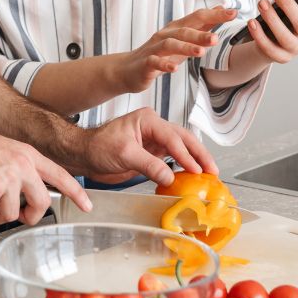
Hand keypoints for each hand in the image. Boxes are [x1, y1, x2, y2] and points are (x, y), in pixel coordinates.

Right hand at [0, 129, 91, 225]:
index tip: (86, 205)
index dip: (76, 193)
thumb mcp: (6, 151)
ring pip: (11, 214)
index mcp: (28, 155)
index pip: (60, 175)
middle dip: (30, 217)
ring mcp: (7, 177)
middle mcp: (22, 165)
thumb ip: (21, 170)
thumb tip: (28, 194)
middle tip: (18, 217)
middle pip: (41, 203)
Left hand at [81, 107, 217, 185]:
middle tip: (212, 170)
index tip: (196, 170)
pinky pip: (173, 158)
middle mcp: (154, 127)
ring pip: (182, 147)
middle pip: (184, 138)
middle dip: (200, 154)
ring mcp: (155, 140)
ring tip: (209, 174)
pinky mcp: (153, 152)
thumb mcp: (124, 154)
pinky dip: (184, 167)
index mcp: (148, 120)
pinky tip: (192, 176)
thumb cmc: (98, 146)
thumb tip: (170, 177)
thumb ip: (148, 165)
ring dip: (195, 160)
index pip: (172, 137)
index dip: (186, 154)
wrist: (85, 155)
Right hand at [119, 7, 235, 92]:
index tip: (234, 13)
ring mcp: (154, 49)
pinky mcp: (146, 64)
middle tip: (217, 39)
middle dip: (201, 33)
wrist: (128, 69)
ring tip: (200, 53)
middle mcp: (165, 35)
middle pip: (185, 30)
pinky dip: (165, 65)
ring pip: (171, 44)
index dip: (215, 15)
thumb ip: (202, 26)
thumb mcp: (183, 40)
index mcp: (176, 28)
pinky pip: (155, 62)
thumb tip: (221, 10)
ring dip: (186, 47)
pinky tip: (174, 69)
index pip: (197, 18)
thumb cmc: (160, 54)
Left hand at [247, 0, 297, 64]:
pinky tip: (252, 22)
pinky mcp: (280, 57)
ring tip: (262, 2)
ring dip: (272, 19)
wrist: (273, 38)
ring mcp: (295, 48)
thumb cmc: (289, 14)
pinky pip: (270, 49)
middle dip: (288, 5)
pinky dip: (260, 36)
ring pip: (285, 37)